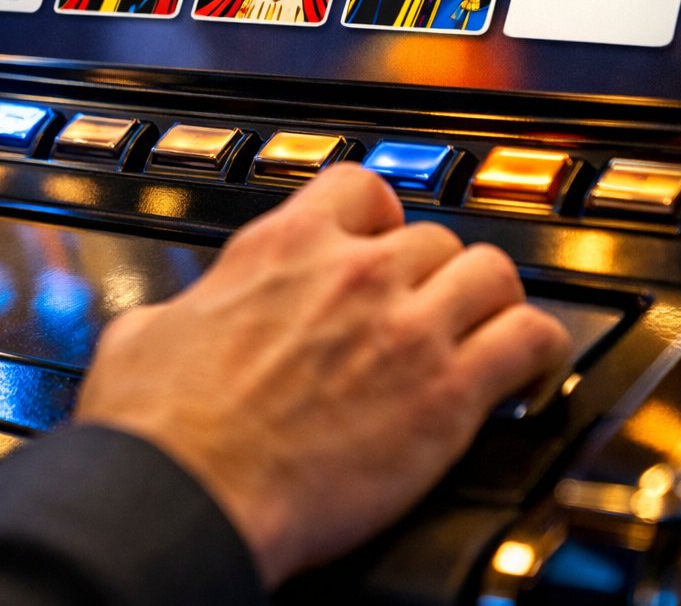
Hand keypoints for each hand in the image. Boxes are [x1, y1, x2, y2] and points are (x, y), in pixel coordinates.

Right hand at [76, 165, 568, 586]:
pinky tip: (524, 369)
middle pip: (434, 236)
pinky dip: (536, 350)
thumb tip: (170, 322)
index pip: (361, 186)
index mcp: (281, 249)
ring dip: (488, 302)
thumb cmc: (162, 431)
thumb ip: (183, 310)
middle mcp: (352, 274)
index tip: (380, 242)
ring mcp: (406, 329)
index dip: (378, 217)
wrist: (190, 495)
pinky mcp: (447, 393)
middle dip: (431, 275)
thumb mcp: (144, 336)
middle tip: (423, 311)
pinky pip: (530, 338)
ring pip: (492, 271)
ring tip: (482, 332)